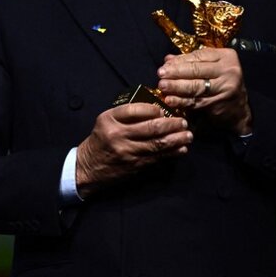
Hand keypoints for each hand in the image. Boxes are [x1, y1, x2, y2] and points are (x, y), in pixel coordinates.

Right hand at [75, 103, 192, 196]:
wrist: (88, 167)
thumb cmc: (100, 141)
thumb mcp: (105, 122)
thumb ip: (125, 116)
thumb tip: (155, 109)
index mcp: (108, 120)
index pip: (134, 109)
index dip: (153, 108)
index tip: (164, 109)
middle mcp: (117, 135)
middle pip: (151, 127)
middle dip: (172, 124)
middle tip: (183, 121)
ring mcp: (127, 151)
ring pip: (158, 144)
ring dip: (176, 139)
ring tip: (188, 135)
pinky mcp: (134, 165)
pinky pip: (157, 157)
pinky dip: (172, 152)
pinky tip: (181, 148)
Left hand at [156, 47, 252, 134]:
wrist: (238, 108)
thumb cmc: (222, 81)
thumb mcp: (212, 66)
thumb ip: (191, 62)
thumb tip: (168, 59)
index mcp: (226, 57)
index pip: (198, 56)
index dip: (180, 60)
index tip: (165, 64)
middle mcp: (228, 71)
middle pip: (196, 70)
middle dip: (176, 72)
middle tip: (160, 74)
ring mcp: (225, 88)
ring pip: (195, 86)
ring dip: (176, 86)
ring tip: (162, 86)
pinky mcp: (219, 103)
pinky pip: (196, 101)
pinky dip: (181, 101)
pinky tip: (170, 100)